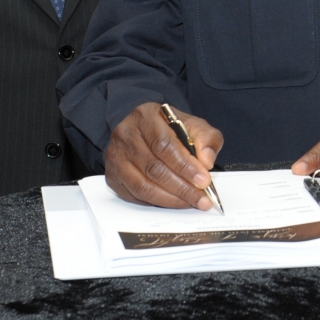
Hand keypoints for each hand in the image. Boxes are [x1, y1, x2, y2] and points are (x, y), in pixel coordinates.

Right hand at [105, 102, 222, 209]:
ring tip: (190, 202)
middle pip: (153, 168)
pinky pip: (134, 196)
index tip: (204, 180)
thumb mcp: (193, 125)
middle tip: (201, 198)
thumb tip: (207, 160)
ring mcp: (115, 157)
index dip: (185, 165)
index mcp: (145, 116)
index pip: (164, 144)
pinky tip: (172, 201)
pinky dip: (155, 203)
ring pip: (142, 186)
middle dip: (181, 187)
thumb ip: (206, 139)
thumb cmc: (170, 128)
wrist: (145, 129)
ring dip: (170, 199)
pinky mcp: (112, 176)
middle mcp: (125, 135)